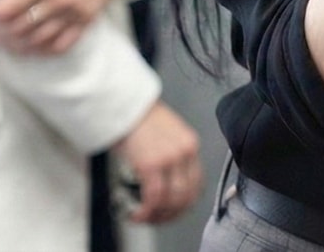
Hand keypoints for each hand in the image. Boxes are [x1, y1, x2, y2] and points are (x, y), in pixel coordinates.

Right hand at [112, 101, 201, 223]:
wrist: (125, 105)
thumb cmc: (141, 120)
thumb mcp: (167, 136)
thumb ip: (172, 157)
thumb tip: (166, 185)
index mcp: (191, 145)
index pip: (197, 184)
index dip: (184, 204)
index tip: (171, 211)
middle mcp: (185, 152)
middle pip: (187, 196)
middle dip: (171, 214)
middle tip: (156, 219)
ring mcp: (170, 158)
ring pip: (172, 200)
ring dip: (158, 215)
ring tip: (144, 217)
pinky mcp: (151, 164)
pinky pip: (154, 197)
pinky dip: (146, 211)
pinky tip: (137, 214)